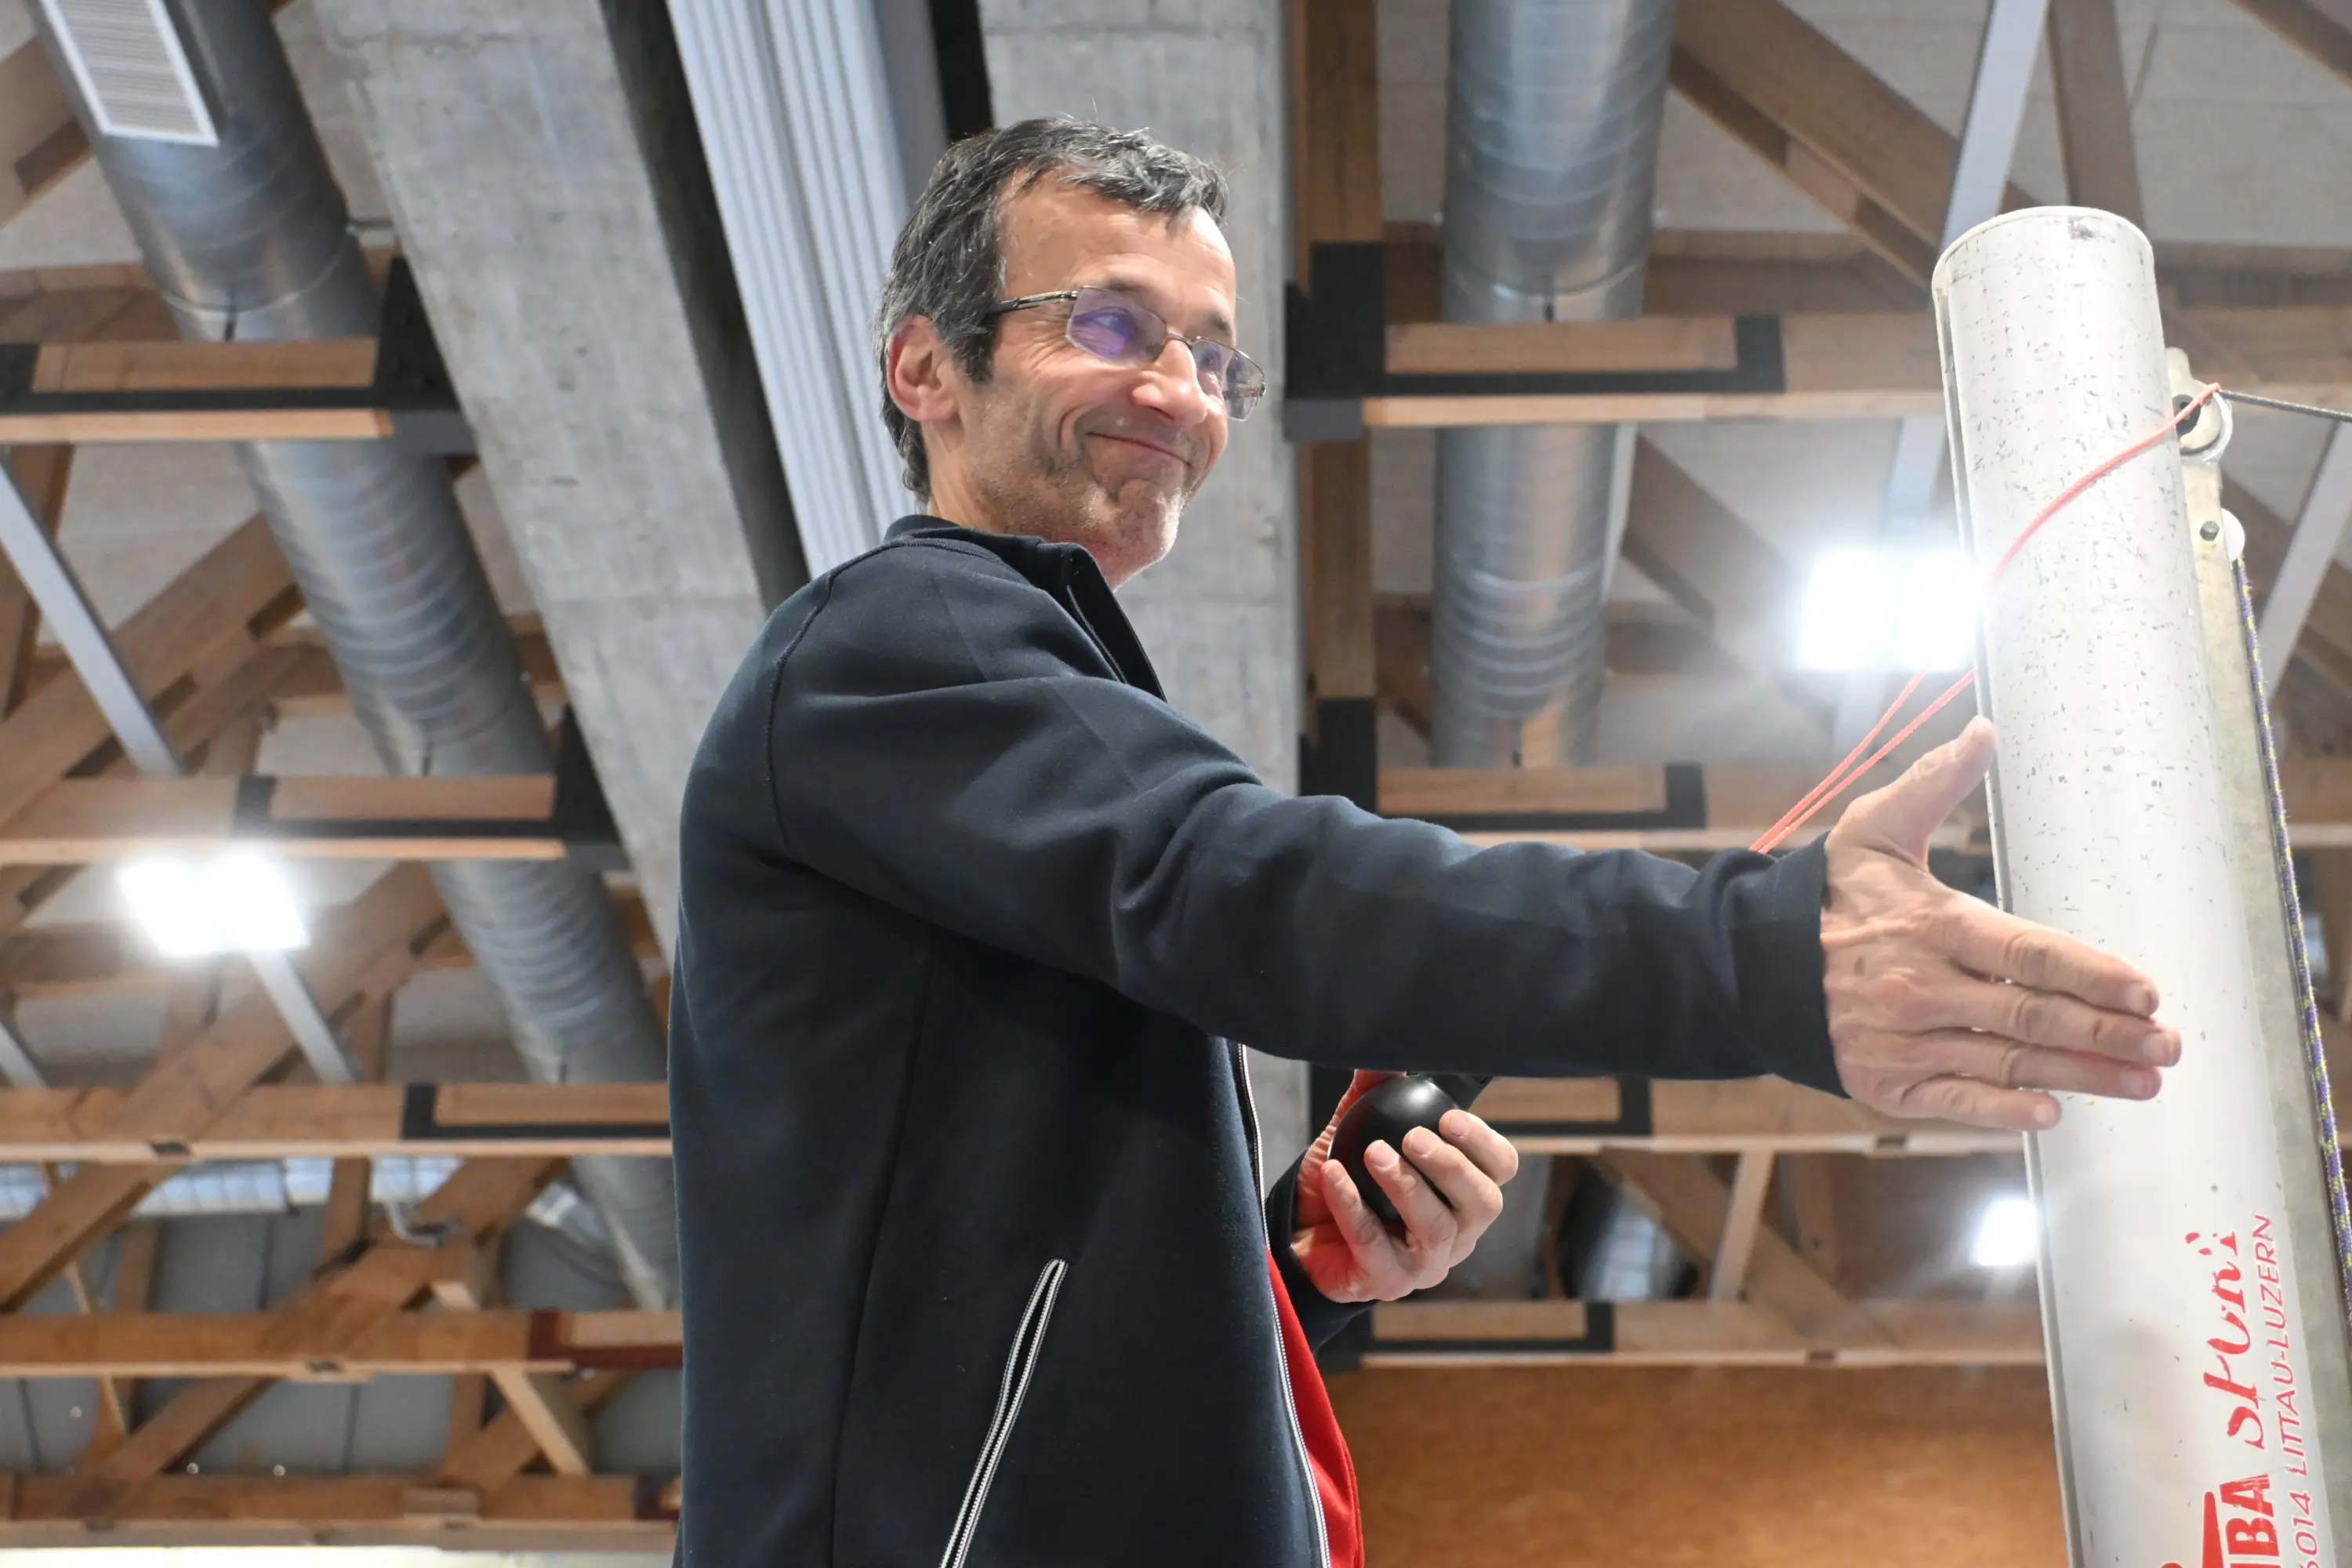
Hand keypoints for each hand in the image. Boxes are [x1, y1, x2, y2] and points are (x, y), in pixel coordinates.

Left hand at [1289, 1070, 1521, 1302]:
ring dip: (1405, 1186)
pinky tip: (1333, 1176)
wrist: (1299, 1232)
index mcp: (1462, 1194)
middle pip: (1483, 1203)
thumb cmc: (1347, 1180)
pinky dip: (1353, 1206)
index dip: (1484, 1143)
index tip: (1449, 1118)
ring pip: (1435, 1228)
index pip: (1500, 1170)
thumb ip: (1375, 1093)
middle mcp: (1457, 1232)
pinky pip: (1375, 1244)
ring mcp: (1425, 1263)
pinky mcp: (1387, 1282)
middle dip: (1451, 1166)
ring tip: (1373, 1153)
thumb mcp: (1358, 1131)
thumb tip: (1384, 1051)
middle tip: (1413, 1137)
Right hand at [1822, 715, 2179, 1130]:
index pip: (2029, 954)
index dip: (2092, 975)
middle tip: (2166, 1045)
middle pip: (2032, 1015)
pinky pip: (1955, 1100)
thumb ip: (1934, 783)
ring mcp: (1905, 1041)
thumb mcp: (1874, 829)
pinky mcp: (1887, 1083)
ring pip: (2008, 1062)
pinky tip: (2050, 1114)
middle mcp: (1923, 988)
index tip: (2145, 992)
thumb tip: (1982, 730)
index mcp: (1932, 926)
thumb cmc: (1829, 897)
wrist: (1755, 964)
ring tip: (2141, 1082)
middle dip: (2108, 1033)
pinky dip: (2003, 1111)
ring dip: (2081, 1076)